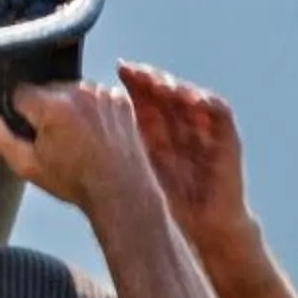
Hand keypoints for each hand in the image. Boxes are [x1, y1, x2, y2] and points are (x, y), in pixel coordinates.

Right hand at [0, 78, 149, 214]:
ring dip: (69, 107)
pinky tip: (95, 133)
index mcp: (51, 106)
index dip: (21, 115)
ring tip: (78, 138)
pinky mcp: (119, 98)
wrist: (122, 193)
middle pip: (46, 89)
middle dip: (46, 109)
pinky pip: (94, 94)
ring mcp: (102, 93)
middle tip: (57, 141)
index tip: (33, 135)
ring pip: (70, 90)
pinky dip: (92, 108)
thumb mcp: (28, 166)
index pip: (19, 93)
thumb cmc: (74, 182)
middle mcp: (78, 91)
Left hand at [118, 61, 256, 258]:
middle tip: (132, 70)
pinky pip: (219, 111)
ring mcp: (202, 127)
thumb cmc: (161, 202)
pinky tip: (190, 98)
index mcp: (153, 126)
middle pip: (162, 87)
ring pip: (188, 93)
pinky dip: (206, 100)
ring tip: (158, 83)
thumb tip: (70, 130)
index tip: (118, 69)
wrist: (201, 229)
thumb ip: (111, 146)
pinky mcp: (227, 138)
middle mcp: (177, 121)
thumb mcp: (130, 169)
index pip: (141, 92)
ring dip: (173, 85)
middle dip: (148, 76)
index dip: (132, 79)